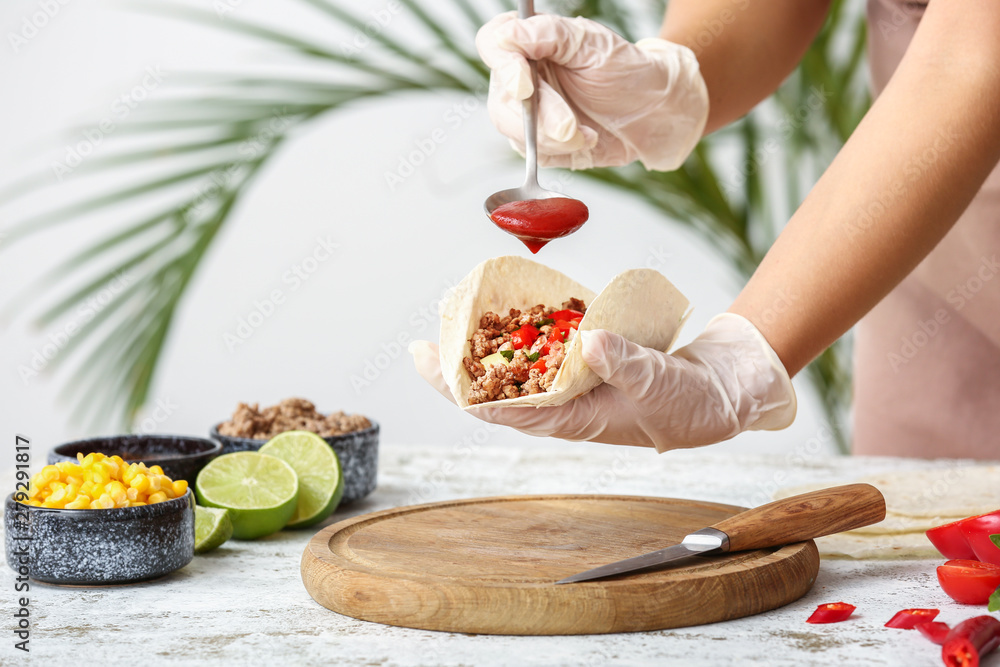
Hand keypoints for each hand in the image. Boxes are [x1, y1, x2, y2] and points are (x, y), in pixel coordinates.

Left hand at [410, 314, 795, 451]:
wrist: (722, 392)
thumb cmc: (690, 403)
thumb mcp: (658, 383)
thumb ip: (624, 362)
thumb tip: (588, 340)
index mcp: (572, 420)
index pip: (503, 409)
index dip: (461, 389)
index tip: (428, 363)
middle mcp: (565, 405)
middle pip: (499, 389)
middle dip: (460, 367)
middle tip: (425, 340)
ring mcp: (574, 384)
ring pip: (518, 369)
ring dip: (487, 348)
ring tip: (455, 322)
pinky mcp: (588, 363)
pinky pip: (547, 350)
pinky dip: (526, 331)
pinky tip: (510, 312)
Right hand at [475, 12, 708, 170]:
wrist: (654, 112)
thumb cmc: (626, 70)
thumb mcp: (592, 43)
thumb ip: (548, 34)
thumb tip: (507, 36)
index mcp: (530, 43)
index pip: (493, 46)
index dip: (503, 67)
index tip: (526, 85)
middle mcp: (522, 77)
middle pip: (502, 98)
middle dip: (539, 117)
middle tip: (570, 126)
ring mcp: (527, 113)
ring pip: (514, 131)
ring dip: (552, 138)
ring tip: (587, 134)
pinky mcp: (539, 143)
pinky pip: (534, 154)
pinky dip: (562, 151)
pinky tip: (587, 139)